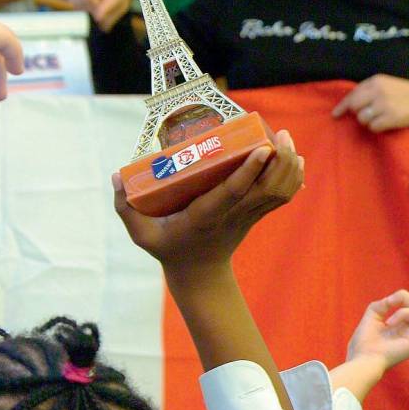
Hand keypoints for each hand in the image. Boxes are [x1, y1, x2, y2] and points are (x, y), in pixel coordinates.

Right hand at [113, 129, 303, 268]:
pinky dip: (292, 177)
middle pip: (266, 189)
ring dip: (288, 166)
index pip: (232, 193)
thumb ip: (124, 207)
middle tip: (280, 134)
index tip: (262, 149)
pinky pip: (281, 196)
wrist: (199, 275)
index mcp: (206, 217)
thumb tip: (115, 177)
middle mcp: (232, 216)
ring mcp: (247, 216)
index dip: (249, 171)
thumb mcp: (141, 235)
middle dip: (278, 161)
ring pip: (278, 191)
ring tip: (286, 138)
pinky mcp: (255, 215)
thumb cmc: (168, 248)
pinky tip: (293, 157)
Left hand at [331, 74, 408, 131]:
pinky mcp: (390, 118)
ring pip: (362, 118)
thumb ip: (369, 90)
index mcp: (375, 81)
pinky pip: (373, 127)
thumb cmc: (404, 92)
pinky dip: (377, 127)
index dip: (342, 106)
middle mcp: (377, 92)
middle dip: (356, 113)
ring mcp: (383, 105)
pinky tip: (385, 123)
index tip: (335, 114)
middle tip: (365, 115)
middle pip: (354, 107)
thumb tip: (350, 103)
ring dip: (367, 121)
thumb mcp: (386, 84)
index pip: (352, 94)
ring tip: (379, 118)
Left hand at [345, 289, 408, 372]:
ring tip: (391, 320)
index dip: (403, 298)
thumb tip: (400, 297)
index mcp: (401, 327)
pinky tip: (396, 322)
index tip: (387, 302)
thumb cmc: (364, 340)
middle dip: (405, 301)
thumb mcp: (374, 311)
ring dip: (408, 311)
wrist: (362, 357)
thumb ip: (388, 301)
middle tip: (389, 305)